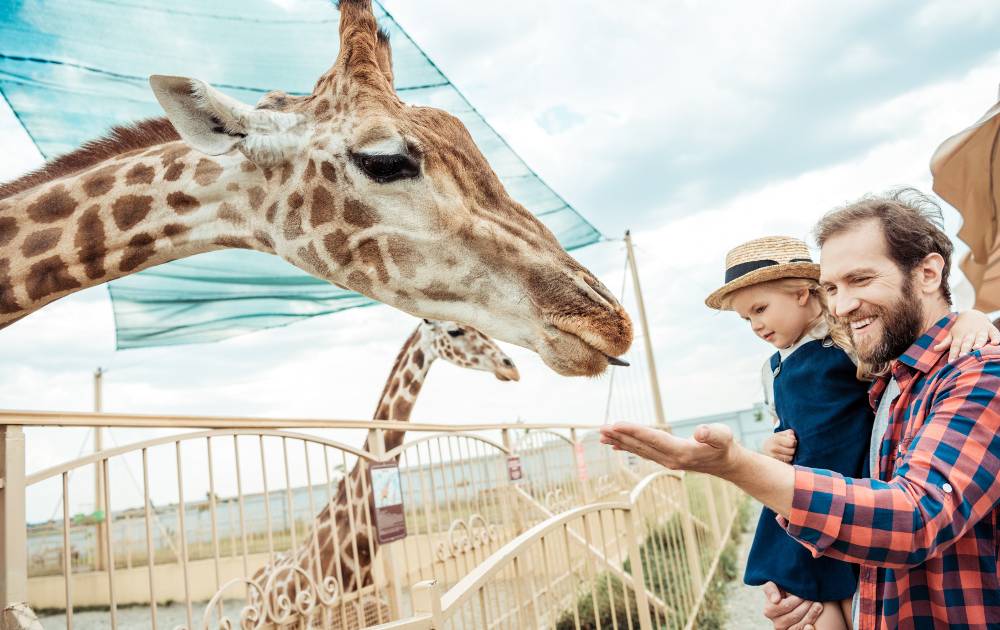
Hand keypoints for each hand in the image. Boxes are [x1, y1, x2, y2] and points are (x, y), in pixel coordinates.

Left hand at [599, 422, 741, 476]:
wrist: (726, 464)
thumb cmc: (725, 446)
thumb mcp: (724, 436)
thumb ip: (713, 434)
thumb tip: (701, 432)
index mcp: (681, 452)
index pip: (652, 439)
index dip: (633, 431)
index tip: (616, 424)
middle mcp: (670, 459)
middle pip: (640, 445)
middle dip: (620, 436)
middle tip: (600, 429)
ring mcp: (666, 461)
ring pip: (639, 450)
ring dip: (620, 442)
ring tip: (602, 436)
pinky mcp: (665, 460)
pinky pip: (643, 453)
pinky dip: (628, 448)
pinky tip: (616, 445)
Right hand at [761, 582, 823, 629]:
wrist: (789, 600)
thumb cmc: (781, 591)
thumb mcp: (774, 586)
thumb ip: (771, 589)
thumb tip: (775, 600)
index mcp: (769, 611)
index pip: (784, 606)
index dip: (795, 600)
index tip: (802, 595)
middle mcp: (777, 623)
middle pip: (794, 616)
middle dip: (805, 605)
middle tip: (813, 597)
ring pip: (799, 626)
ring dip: (811, 615)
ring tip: (818, 605)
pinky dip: (809, 629)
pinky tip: (813, 622)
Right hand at [762, 429, 796, 462]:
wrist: (764, 448)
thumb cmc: (775, 440)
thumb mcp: (781, 434)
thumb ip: (789, 433)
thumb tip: (793, 438)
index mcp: (775, 439)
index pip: (792, 442)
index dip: (794, 442)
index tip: (791, 442)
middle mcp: (773, 448)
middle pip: (792, 451)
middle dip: (792, 449)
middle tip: (788, 448)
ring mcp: (773, 457)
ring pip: (790, 458)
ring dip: (790, 456)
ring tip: (785, 453)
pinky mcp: (774, 463)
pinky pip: (786, 463)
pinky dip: (786, 461)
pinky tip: (783, 457)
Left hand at [935, 309, 999, 360]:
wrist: (973, 314)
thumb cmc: (961, 329)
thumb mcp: (952, 334)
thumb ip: (945, 343)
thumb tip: (934, 349)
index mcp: (959, 335)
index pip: (955, 345)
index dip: (953, 353)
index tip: (951, 362)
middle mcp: (970, 333)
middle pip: (967, 342)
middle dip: (965, 349)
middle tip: (963, 356)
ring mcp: (981, 330)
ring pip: (980, 337)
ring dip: (979, 342)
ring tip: (977, 348)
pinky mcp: (990, 329)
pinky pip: (994, 333)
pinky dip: (996, 337)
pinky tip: (995, 343)